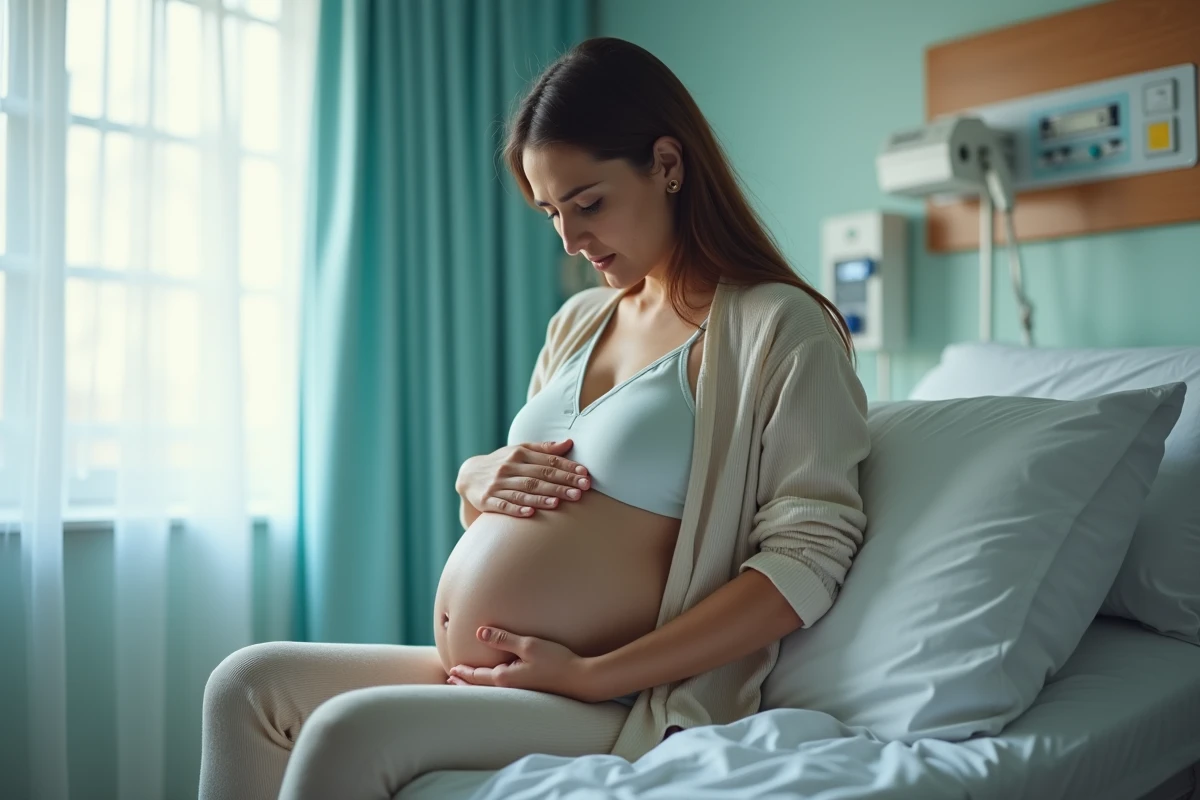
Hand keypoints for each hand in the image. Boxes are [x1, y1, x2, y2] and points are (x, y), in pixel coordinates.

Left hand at [445, 627, 601, 702]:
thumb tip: (479, 633)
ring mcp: (520, 691)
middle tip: (451, 679)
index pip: (477, 676)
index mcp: (504, 678)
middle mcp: (509, 688)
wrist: (581, 680)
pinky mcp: (530, 690)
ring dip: (477, 685)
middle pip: (481, 687)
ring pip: (491, 689)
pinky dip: (492, 685)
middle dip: (466, 682)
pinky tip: (496, 680)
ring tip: (467, 681)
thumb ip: (503, 638)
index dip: (463, 672)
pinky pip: (503, 688)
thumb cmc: (556, 661)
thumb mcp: (528, 645)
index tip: (451, 670)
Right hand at [456, 439, 590, 517]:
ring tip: (560, 502)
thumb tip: (570, 442)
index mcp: (519, 453)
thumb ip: (544, 448)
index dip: (567, 467)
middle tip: (582, 490)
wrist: (468, 475)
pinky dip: (517, 509)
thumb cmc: (502, 463)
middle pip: (539, 476)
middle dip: (561, 483)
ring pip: (523, 491)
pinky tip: (530, 514)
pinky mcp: (487, 500)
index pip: (547, 461)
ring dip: (542, 497)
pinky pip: (503, 505)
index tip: (585, 474)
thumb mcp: (519, 450)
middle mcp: (508, 468)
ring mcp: (497, 485)